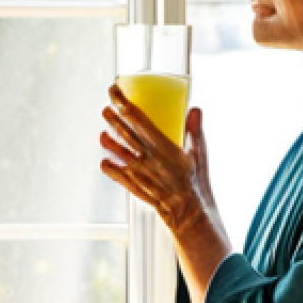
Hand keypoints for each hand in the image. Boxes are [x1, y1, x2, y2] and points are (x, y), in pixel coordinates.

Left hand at [100, 84, 218, 237]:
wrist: (188, 212)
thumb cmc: (195, 183)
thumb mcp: (199, 153)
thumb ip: (195, 130)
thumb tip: (195, 109)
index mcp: (162, 145)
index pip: (136, 117)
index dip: (122, 101)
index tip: (115, 91)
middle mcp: (146, 156)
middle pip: (122, 130)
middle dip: (111, 117)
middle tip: (107, 108)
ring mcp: (137, 171)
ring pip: (115, 149)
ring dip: (107, 139)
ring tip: (104, 132)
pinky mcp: (133, 185)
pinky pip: (114, 172)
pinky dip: (108, 165)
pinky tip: (106, 160)